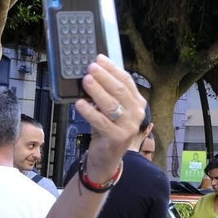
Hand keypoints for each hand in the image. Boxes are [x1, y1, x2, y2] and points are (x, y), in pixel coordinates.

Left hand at [74, 55, 147, 177]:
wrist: (106, 158)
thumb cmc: (106, 130)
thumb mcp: (109, 110)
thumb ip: (107, 94)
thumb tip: (93, 73)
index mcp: (137, 103)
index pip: (126, 81)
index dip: (112, 69)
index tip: (99, 58)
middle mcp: (136, 113)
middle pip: (120, 90)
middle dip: (104, 77)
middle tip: (91, 67)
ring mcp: (128, 126)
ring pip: (112, 105)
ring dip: (97, 91)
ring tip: (86, 80)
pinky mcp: (116, 137)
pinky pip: (101, 121)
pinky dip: (89, 111)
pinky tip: (79, 103)